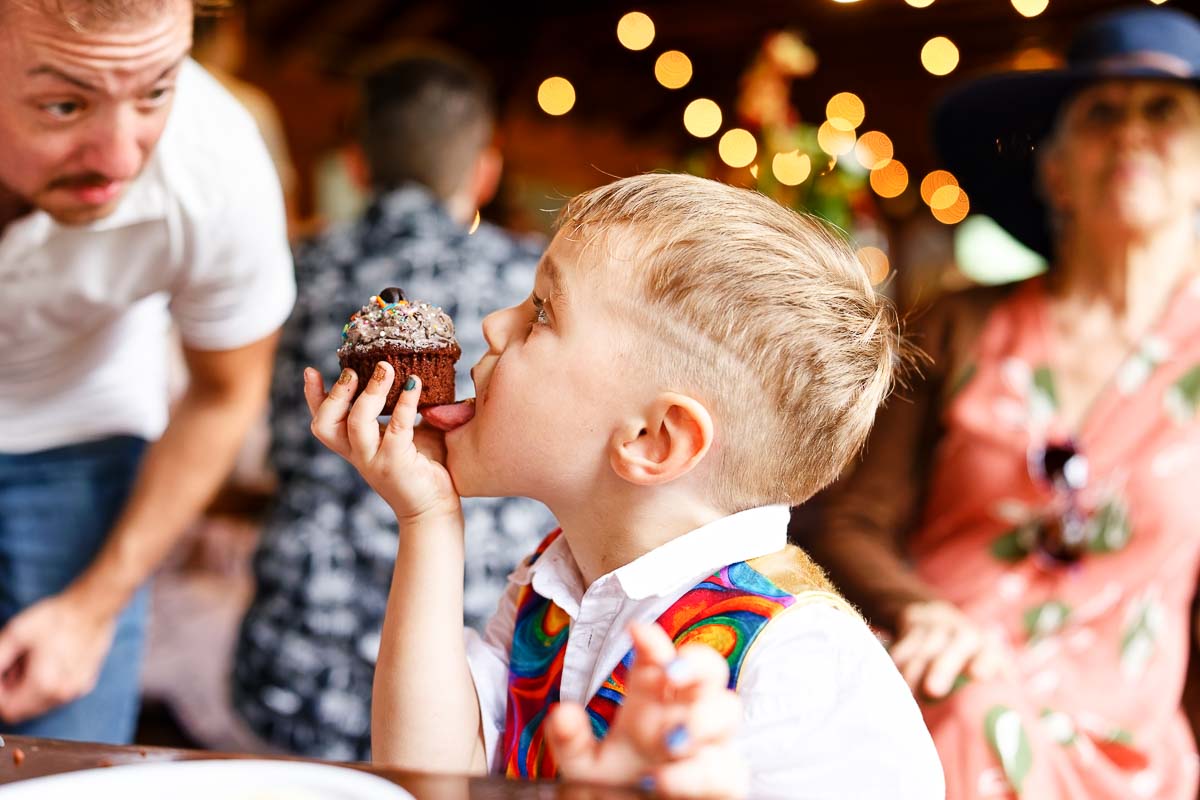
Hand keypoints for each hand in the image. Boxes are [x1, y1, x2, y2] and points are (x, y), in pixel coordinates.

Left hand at [0, 592, 116, 722]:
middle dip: (10, 693)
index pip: (7, 709)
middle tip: (14, 666)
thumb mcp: (16, 633)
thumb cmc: (57, 618)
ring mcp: (75, 691)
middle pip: (22, 712)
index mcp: (43, 684)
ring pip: (39, 707)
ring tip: (31, 663)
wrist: (93, 608)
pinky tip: (49, 664)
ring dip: (27, 691)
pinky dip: (46, 687)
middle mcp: (61, 694)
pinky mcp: (85, 685)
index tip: (1, 673)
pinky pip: (57, 697)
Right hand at [305, 364, 459, 521]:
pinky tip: (415, 384)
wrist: (435, 511)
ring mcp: (374, 461)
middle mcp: (359, 455)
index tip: (310, 371)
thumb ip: (400, 412)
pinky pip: (397, 427)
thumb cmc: (424, 470)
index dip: (313, 398)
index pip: (323, 422)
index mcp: (355, 448)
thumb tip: (411, 376)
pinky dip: (405, 402)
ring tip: (385, 368)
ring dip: (369, 392)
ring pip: (356, 423)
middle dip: (335, 394)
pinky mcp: (396, 464)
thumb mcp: (406, 436)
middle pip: (326, 424)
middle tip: (352, 370)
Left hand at [546, 623, 748, 798]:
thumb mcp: (587, 764)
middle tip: (671, 672)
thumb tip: (561, 714)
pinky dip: (698, 773)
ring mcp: (710, 742)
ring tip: (673, 738)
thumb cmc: (621, 782)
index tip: (636, 631)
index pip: (658, 656)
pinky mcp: (723, 778)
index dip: (652, 641)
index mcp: (652, 696)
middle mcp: (685, 710)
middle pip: (708, 668)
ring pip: (728, 710)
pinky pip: (727, 768)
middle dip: (695, 663)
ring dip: (704, 717)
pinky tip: (664, 779)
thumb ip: (571, 742)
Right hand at [891, 600, 1006, 699]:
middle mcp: (962, 633)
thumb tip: (1010, 734)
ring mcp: (935, 628)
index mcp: (985, 646)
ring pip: (923, 649)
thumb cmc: (965, 657)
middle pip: (953, 649)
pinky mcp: (910, 628)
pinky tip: (891, 685)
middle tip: (932, 691)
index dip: (986, 661)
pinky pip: (902, 647)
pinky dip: (896, 666)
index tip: (979, 675)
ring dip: (912, 672)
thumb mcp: (986, 665)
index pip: (989, 652)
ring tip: (906, 697)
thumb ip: (997, 690)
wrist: (932, 617)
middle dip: (942, 668)